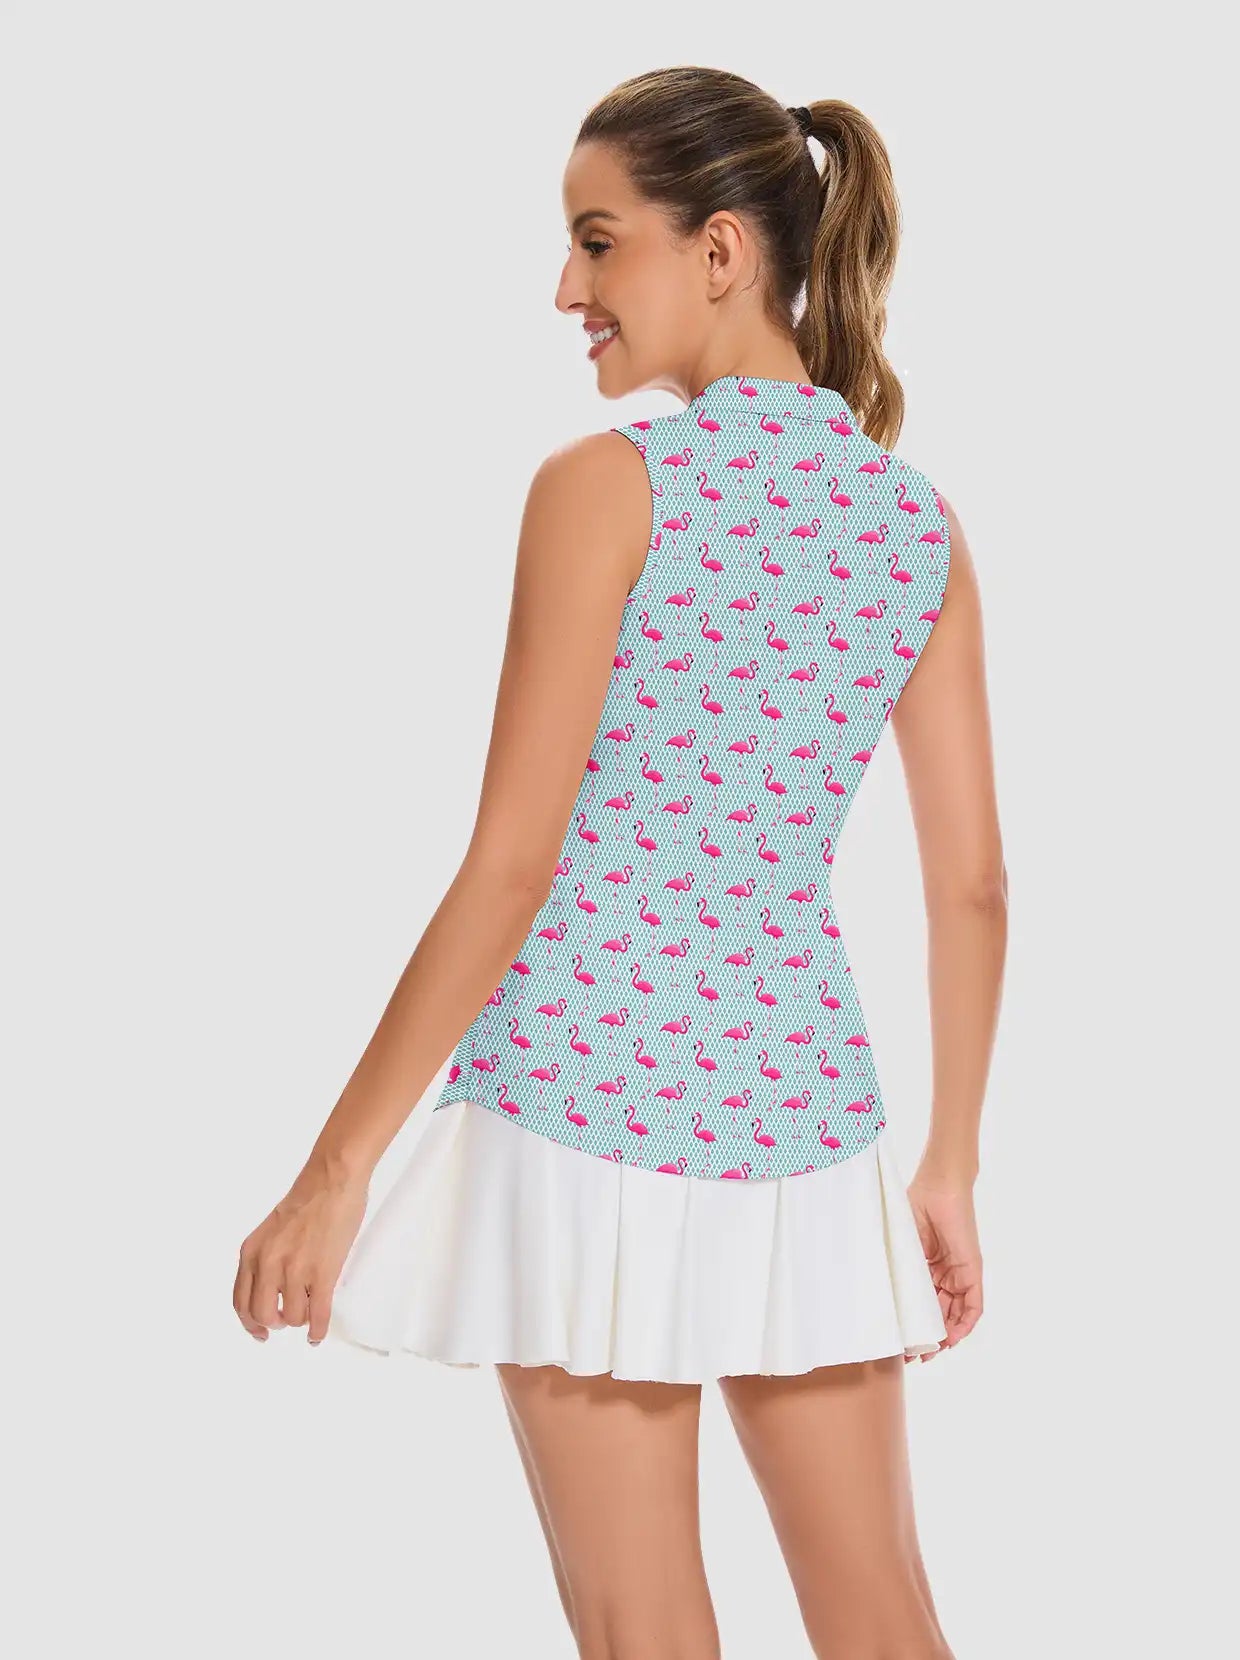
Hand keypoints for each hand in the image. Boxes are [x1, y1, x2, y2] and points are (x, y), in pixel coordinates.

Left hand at [233, 1160, 369, 1344]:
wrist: (331, 1180)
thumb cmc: (307, 1198)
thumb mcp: (270, 1230)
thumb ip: (266, 1258)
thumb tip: (273, 1288)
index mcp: (251, 1252)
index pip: (240, 1301)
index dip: (249, 1322)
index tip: (259, 1331)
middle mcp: (268, 1263)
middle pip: (262, 1314)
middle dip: (274, 1323)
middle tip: (284, 1320)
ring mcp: (295, 1270)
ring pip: (292, 1317)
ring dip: (301, 1319)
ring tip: (309, 1312)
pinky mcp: (322, 1273)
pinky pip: (317, 1314)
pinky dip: (317, 1330)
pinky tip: (317, 1335)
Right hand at [903, 1170, 982, 1363]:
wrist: (939, 1184)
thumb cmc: (916, 1204)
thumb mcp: (901, 1244)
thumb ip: (896, 1266)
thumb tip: (874, 1293)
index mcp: (926, 1266)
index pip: (922, 1302)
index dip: (913, 1324)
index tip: (900, 1344)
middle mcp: (945, 1273)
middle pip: (939, 1312)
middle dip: (929, 1338)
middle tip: (913, 1357)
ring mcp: (960, 1272)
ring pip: (956, 1313)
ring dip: (946, 1336)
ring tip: (930, 1354)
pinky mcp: (973, 1270)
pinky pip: (974, 1304)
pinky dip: (965, 1323)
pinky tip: (952, 1339)